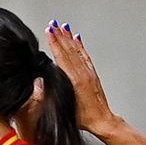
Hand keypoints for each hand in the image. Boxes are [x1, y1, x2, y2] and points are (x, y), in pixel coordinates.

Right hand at [45, 20, 117, 134]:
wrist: (102, 120)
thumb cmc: (83, 119)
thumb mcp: (65, 106)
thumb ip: (55, 93)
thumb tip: (43, 81)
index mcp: (75, 80)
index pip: (62, 57)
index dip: (55, 43)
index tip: (49, 31)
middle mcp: (83, 73)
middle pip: (69, 50)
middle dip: (60, 35)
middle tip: (53, 24)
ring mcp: (89, 72)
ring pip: (77, 50)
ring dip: (69, 38)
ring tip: (64, 27)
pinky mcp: (93, 74)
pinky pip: (85, 56)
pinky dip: (80, 46)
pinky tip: (77, 39)